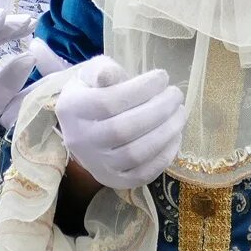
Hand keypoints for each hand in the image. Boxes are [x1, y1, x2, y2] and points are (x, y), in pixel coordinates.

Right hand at [55, 56, 185, 189]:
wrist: (82, 126)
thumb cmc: (93, 91)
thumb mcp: (92, 73)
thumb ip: (103, 69)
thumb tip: (112, 75)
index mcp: (71, 109)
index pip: (107, 102)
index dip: (140, 89)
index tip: (162, 77)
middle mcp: (80, 141)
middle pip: (123, 130)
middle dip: (158, 110)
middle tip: (176, 94)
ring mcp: (96, 165)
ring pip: (135, 154)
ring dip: (165, 133)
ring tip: (179, 113)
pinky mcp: (113, 180)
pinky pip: (142, 174)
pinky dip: (164, 156)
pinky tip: (175, 136)